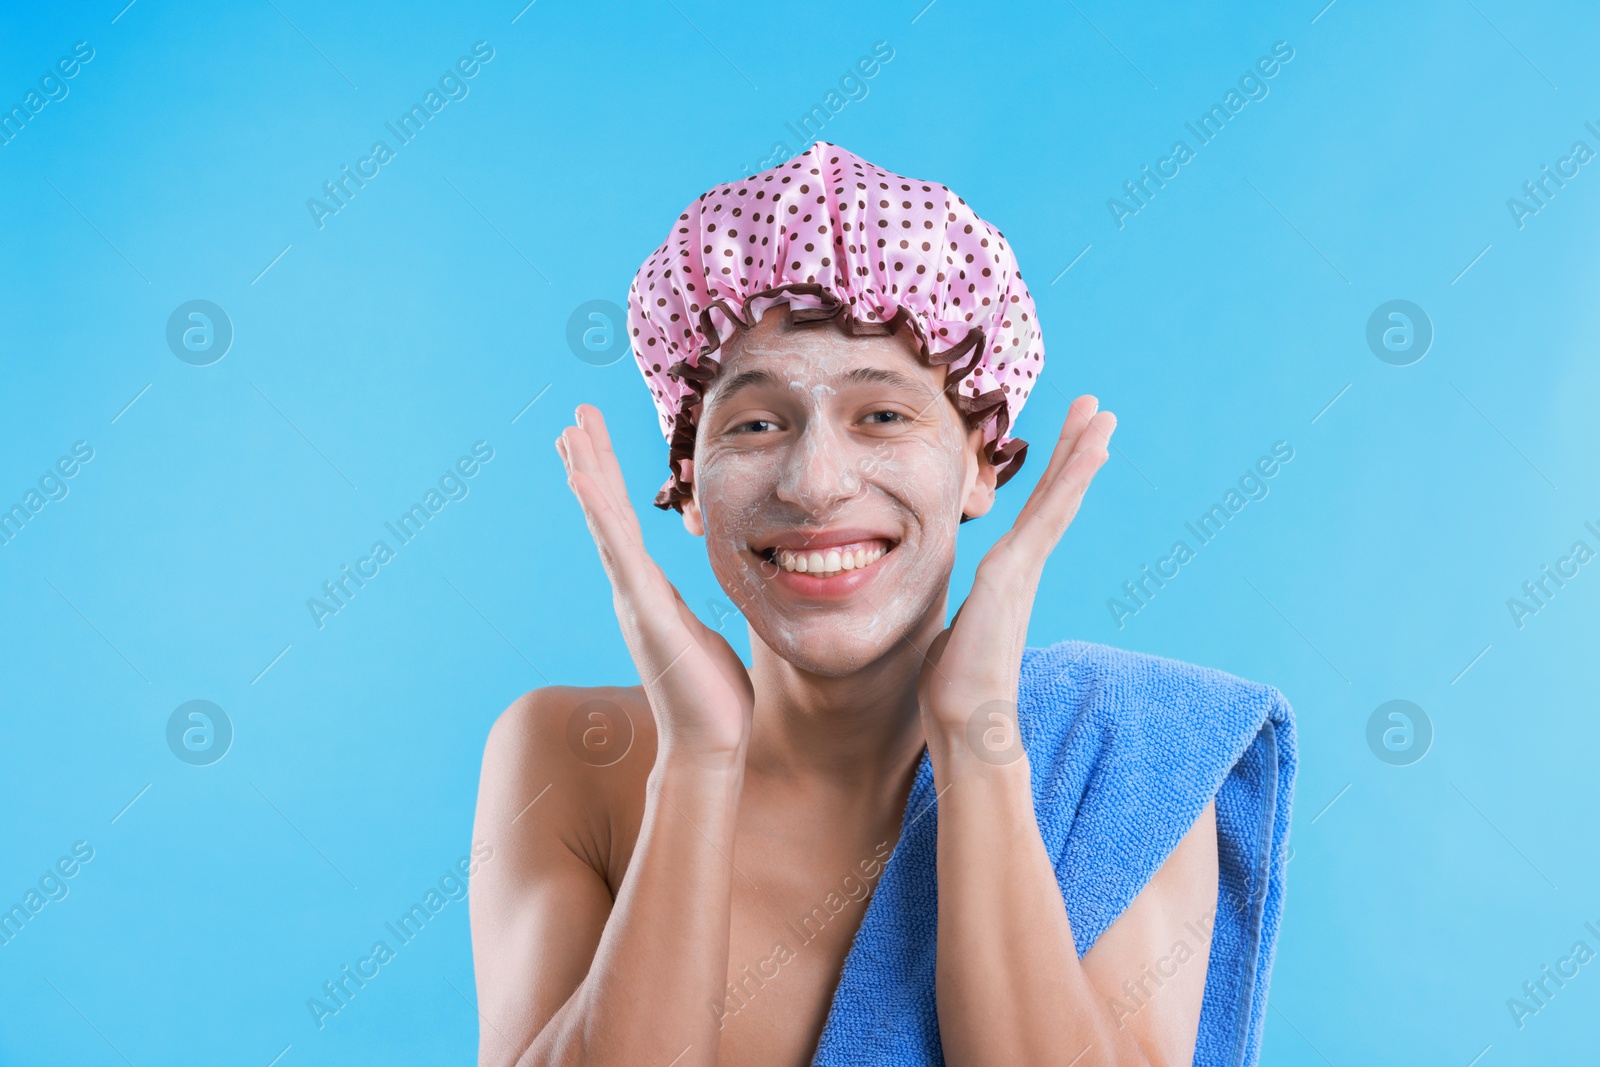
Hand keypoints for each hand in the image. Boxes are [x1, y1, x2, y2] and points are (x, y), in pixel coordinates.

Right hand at [558, 404, 754, 763]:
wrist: (711, 744)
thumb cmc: (713, 697)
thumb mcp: (705, 636)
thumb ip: (693, 614)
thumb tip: (698, 607)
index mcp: (649, 592)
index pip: (625, 524)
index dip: (609, 480)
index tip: (592, 439)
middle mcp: (634, 590)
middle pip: (608, 513)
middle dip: (592, 463)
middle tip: (574, 417)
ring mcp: (634, 599)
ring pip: (607, 525)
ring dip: (589, 476)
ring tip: (571, 433)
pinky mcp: (645, 612)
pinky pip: (620, 554)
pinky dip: (600, 515)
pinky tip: (585, 482)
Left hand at [917, 395, 1115, 748]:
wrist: (965, 725)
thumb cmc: (955, 695)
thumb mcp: (953, 642)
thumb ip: (962, 627)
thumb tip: (956, 638)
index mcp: (1005, 580)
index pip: (1033, 518)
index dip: (1053, 479)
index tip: (1071, 446)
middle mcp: (1019, 569)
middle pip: (1053, 499)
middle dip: (1074, 453)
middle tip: (1098, 411)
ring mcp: (1020, 569)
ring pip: (1057, 499)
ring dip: (1079, 454)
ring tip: (1102, 415)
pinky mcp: (1013, 572)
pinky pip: (1047, 515)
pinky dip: (1069, 480)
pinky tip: (1087, 451)